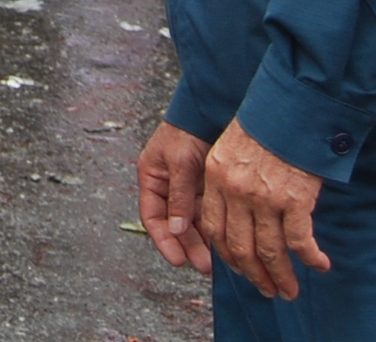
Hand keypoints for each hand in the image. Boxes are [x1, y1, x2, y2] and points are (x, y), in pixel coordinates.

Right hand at [136, 121, 213, 272]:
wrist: (208, 110)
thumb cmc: (186, 130)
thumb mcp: (179, 162)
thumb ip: (178, 196)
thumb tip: (176, 229)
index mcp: (151, 179)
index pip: (153, 218)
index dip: (164, 241)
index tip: (177, 260)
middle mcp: (168, 187)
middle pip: (175, 225)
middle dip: (187, 246)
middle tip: (202, 265)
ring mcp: (187, 188)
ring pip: (192, 223)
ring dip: (201, 241)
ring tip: (215, 259)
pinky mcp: (205, 188)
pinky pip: (207, 214)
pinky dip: (213, 227)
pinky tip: (223, 240)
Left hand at [198, 120, 330, 300]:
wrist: (296, 103)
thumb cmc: (268, 121)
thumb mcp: (234, 146)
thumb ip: (229, 179)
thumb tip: (239, 215)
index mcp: (216, 176)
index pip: (214, 229)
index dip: (227, 256)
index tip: (240, 269)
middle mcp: (235, 191)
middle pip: (240, 248)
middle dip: (254, 275)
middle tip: (268, 290)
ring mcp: (263, 198)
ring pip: (269, 252)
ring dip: (281, 277)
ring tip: (290, 291)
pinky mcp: (293, 200)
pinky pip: (299, 242)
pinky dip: (310, 259)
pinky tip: (320, 266)